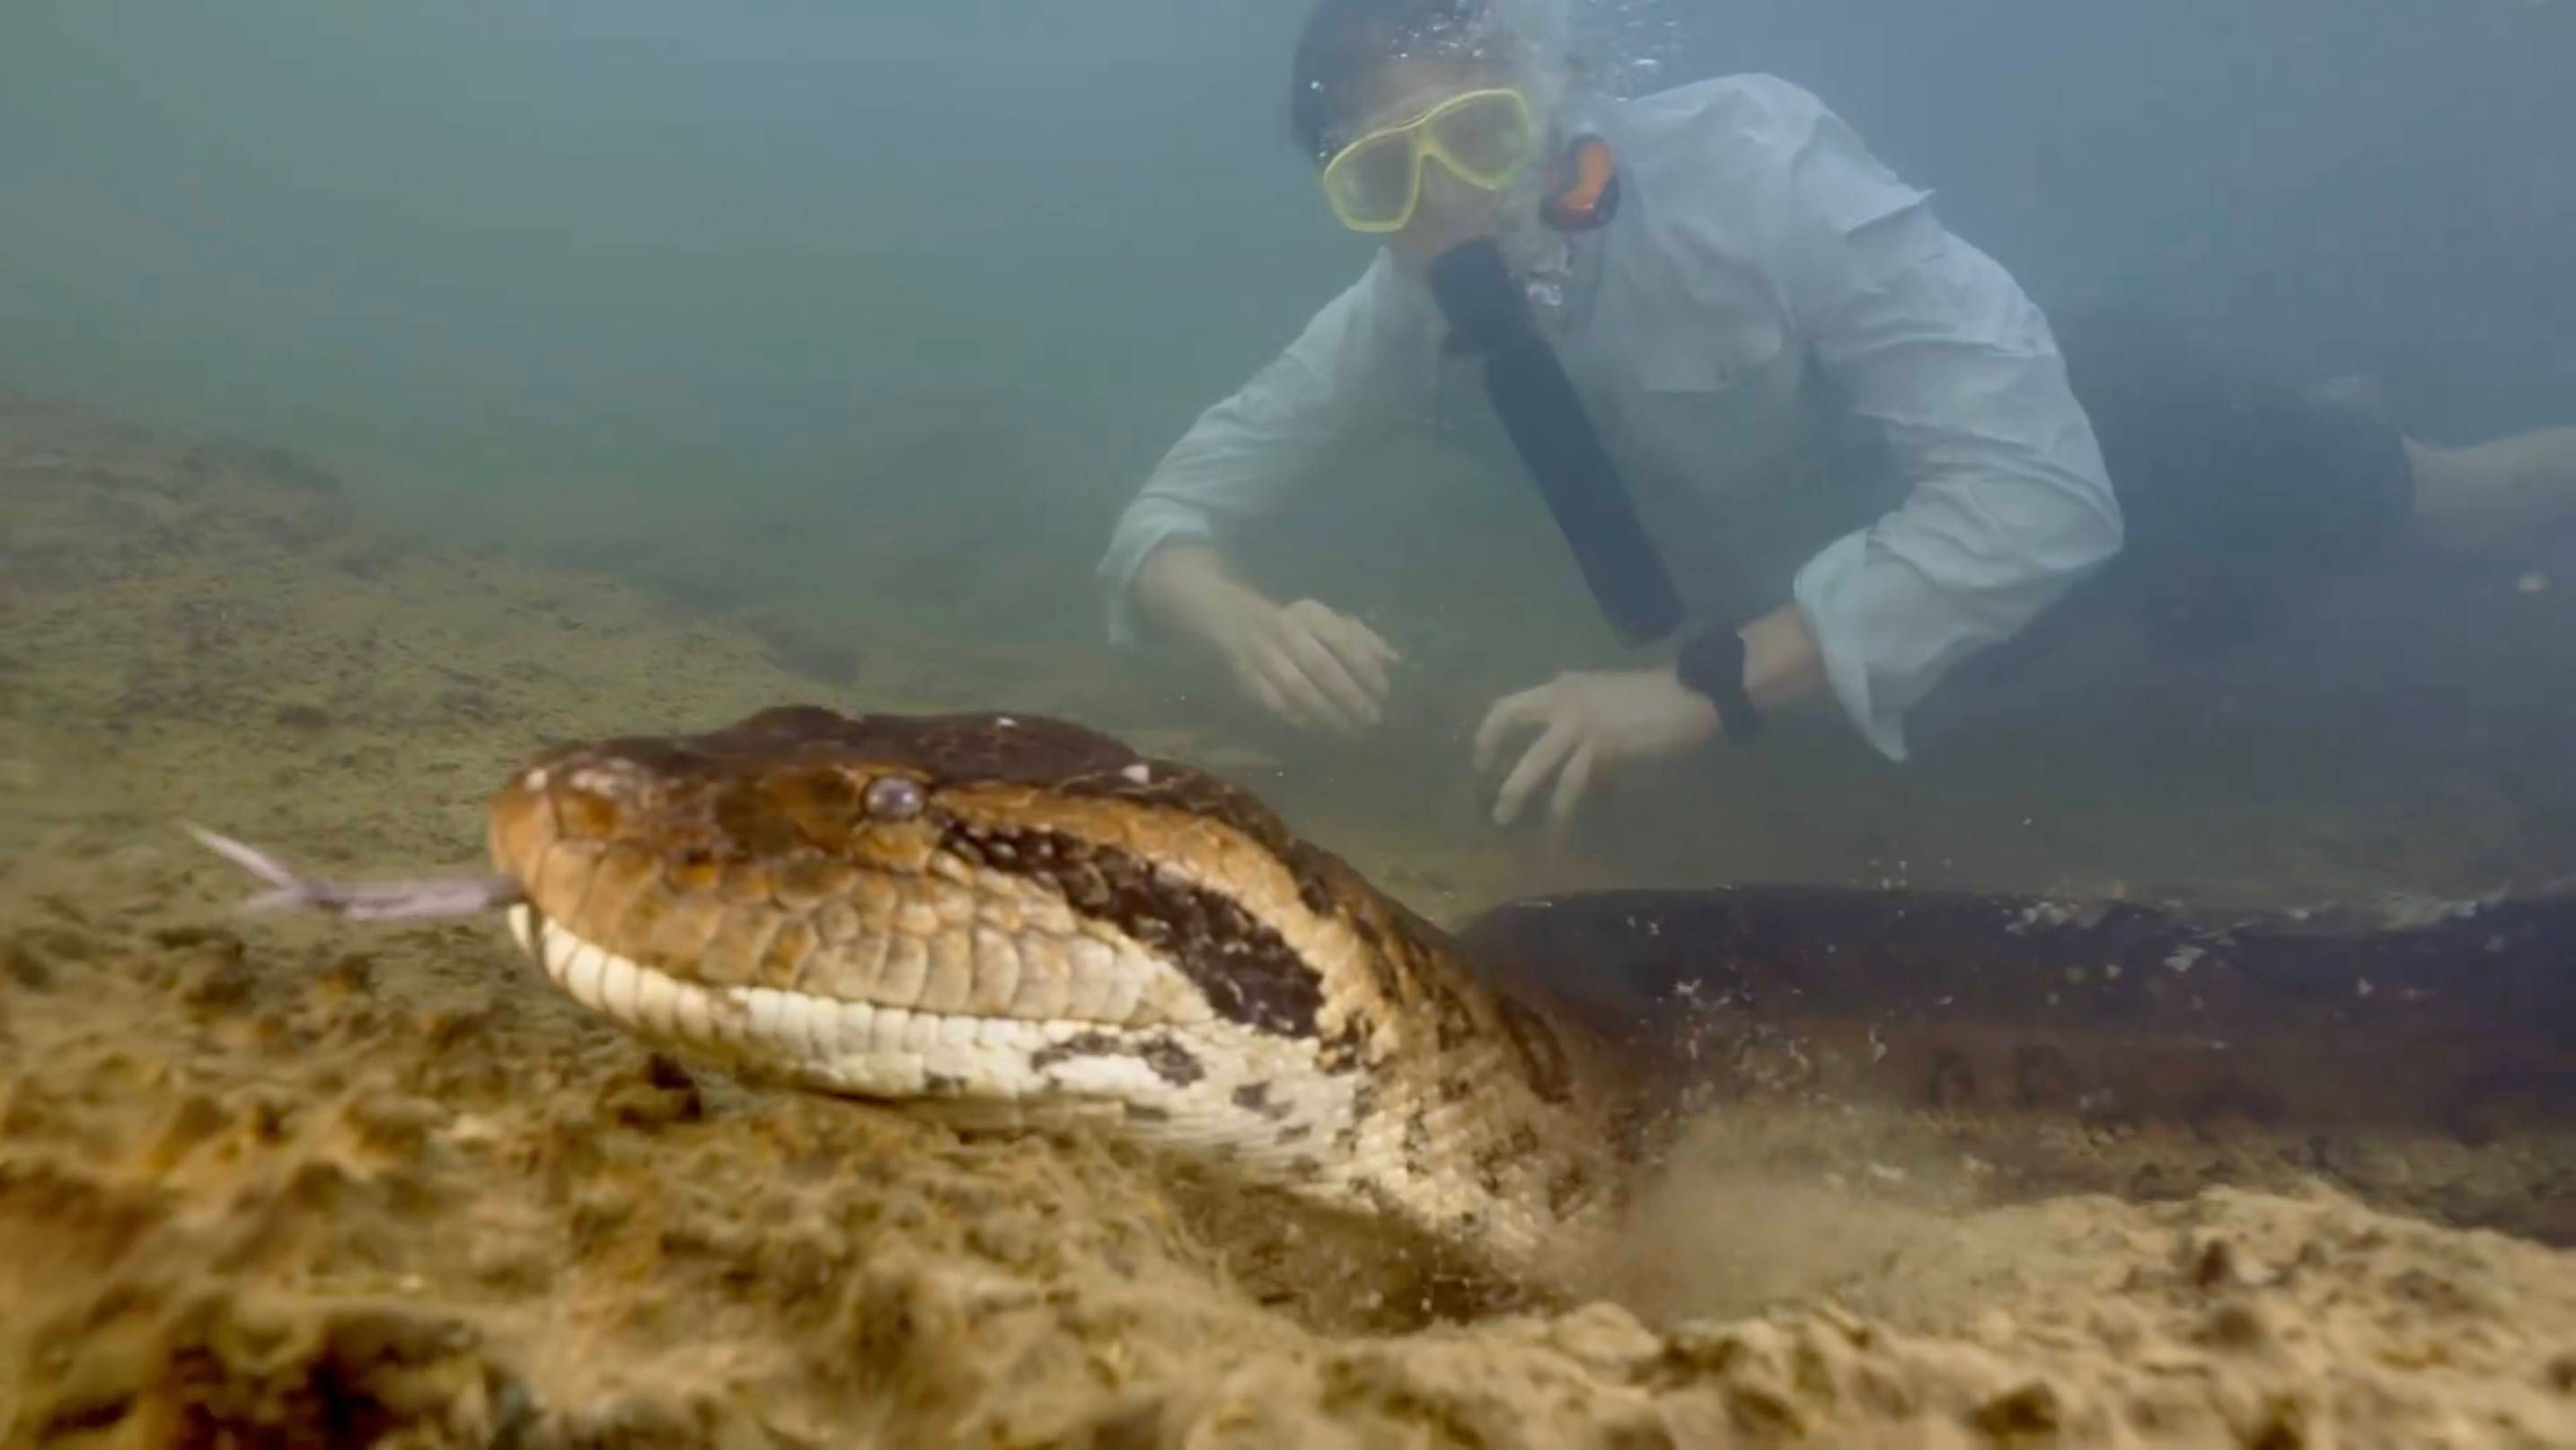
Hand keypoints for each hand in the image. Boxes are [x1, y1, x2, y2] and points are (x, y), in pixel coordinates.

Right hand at [1215, 597, 1400, 735]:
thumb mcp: (1328, 622)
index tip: (1385, 693)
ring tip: (1351, 731)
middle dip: (1350, 696)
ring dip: (1327, 713)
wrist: (1236, 619)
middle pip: (1321, 667)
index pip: (1344, 640)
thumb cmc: (1299, 627)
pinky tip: (1318, 728)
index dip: (1366, 669)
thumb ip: (1363, 639)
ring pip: (1298, 688)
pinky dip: (1297, 717)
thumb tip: (1395, 661)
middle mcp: (1285, 631)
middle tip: (1372, 719)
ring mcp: (1263, 654)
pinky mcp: (1246, 677)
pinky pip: (1274, 703)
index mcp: (1311, 614)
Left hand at [1472, 665, 1718, 830]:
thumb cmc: (1654, 702)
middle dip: (1489, 755)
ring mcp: (1581, 721)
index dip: (1488, 732)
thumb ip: (1581, 733)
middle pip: (1508, 720)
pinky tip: (1559, 831)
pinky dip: (1563, 811)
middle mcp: (1563, 698)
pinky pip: (1573, 784)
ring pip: (1537, 762)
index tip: (1481, 760)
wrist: (1692, 695)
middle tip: (1483, 788)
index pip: (1509, 703)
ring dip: (1517, 792)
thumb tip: (1577, 772)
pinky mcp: (1602, 745)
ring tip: (1504, 819)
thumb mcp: (1606, 707)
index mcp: (1562, 687)